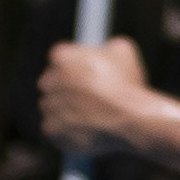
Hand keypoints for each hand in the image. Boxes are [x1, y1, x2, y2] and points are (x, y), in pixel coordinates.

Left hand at [37, 35, 154, 155]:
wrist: (130, 119)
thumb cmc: (128, 84)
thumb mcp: (123, 52)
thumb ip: (107, 48)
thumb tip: (105, 51)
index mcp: (62, 57)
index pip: (61, 59)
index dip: (75, 67)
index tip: (86, 75)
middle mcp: (48, 80)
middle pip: (51, 83)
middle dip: (65, 88)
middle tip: (86, 97)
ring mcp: (49, 106)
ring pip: (52, 107)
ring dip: (66, 110)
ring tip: (91, 116)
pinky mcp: (51, 130)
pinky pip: (55, 129)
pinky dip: (67, 131)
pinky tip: (86, 130)